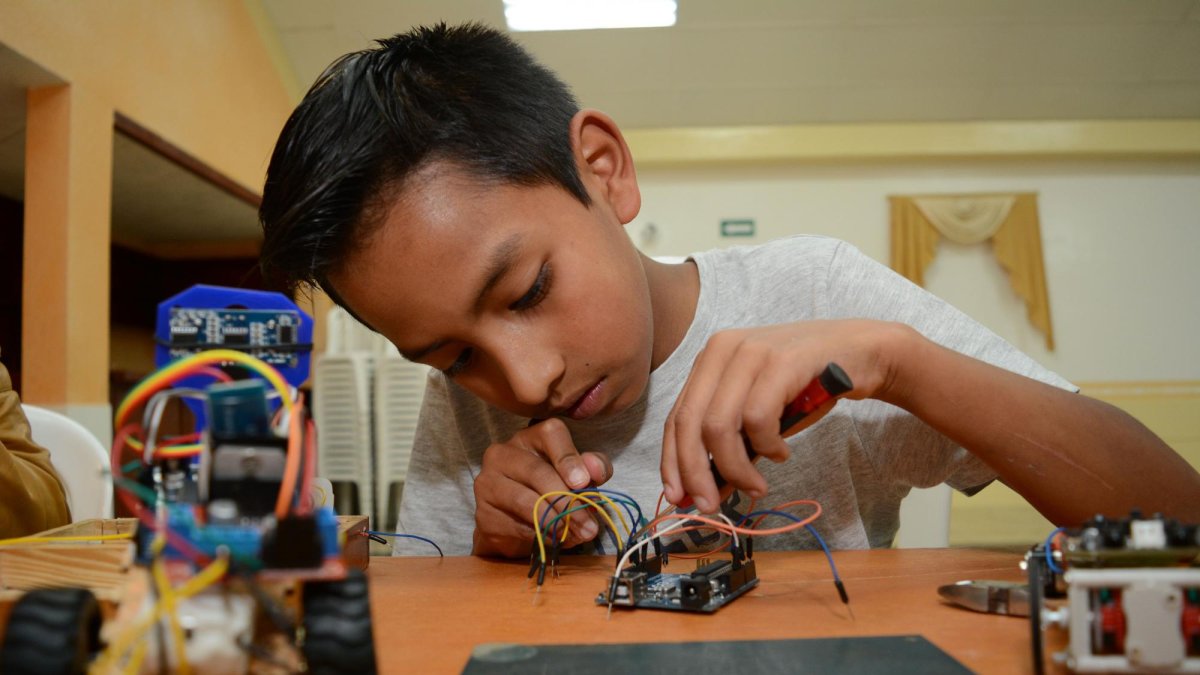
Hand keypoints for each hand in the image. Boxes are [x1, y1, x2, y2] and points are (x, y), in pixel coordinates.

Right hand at [472, 417, 612, 557]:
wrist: (513, 524)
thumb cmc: (551, 491)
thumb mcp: (577, 476)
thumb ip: (592, 468)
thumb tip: (595, 470)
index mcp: (530, 437)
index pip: (551, 433)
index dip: (569, 457)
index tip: (583, 482)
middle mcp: (502, 454)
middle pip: (537, 471)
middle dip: (567, 501)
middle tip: (589, 525)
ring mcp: (488, 483)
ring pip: (525, 502)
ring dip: (556, 522)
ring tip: (578, 535)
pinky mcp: (483, 514)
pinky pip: (516, 526)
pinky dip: (541, 536)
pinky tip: (556, 540)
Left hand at [661, 319, 912, 511]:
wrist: (860, 353)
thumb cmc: (805, 387)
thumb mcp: (758, 412)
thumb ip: (730, 442)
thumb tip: (703, 490)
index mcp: (710, 359)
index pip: (676, 416)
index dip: (671, 461)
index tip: (677, 497)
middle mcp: (723, 349)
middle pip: (691, 423)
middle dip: (696, 472)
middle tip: (710, 506)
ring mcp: (751, 352)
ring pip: (720, 425)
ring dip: (736, 468)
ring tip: (756, 485)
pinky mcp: (781, 361)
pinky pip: (757, 418)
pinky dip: (767, 446)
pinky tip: (781, 452)